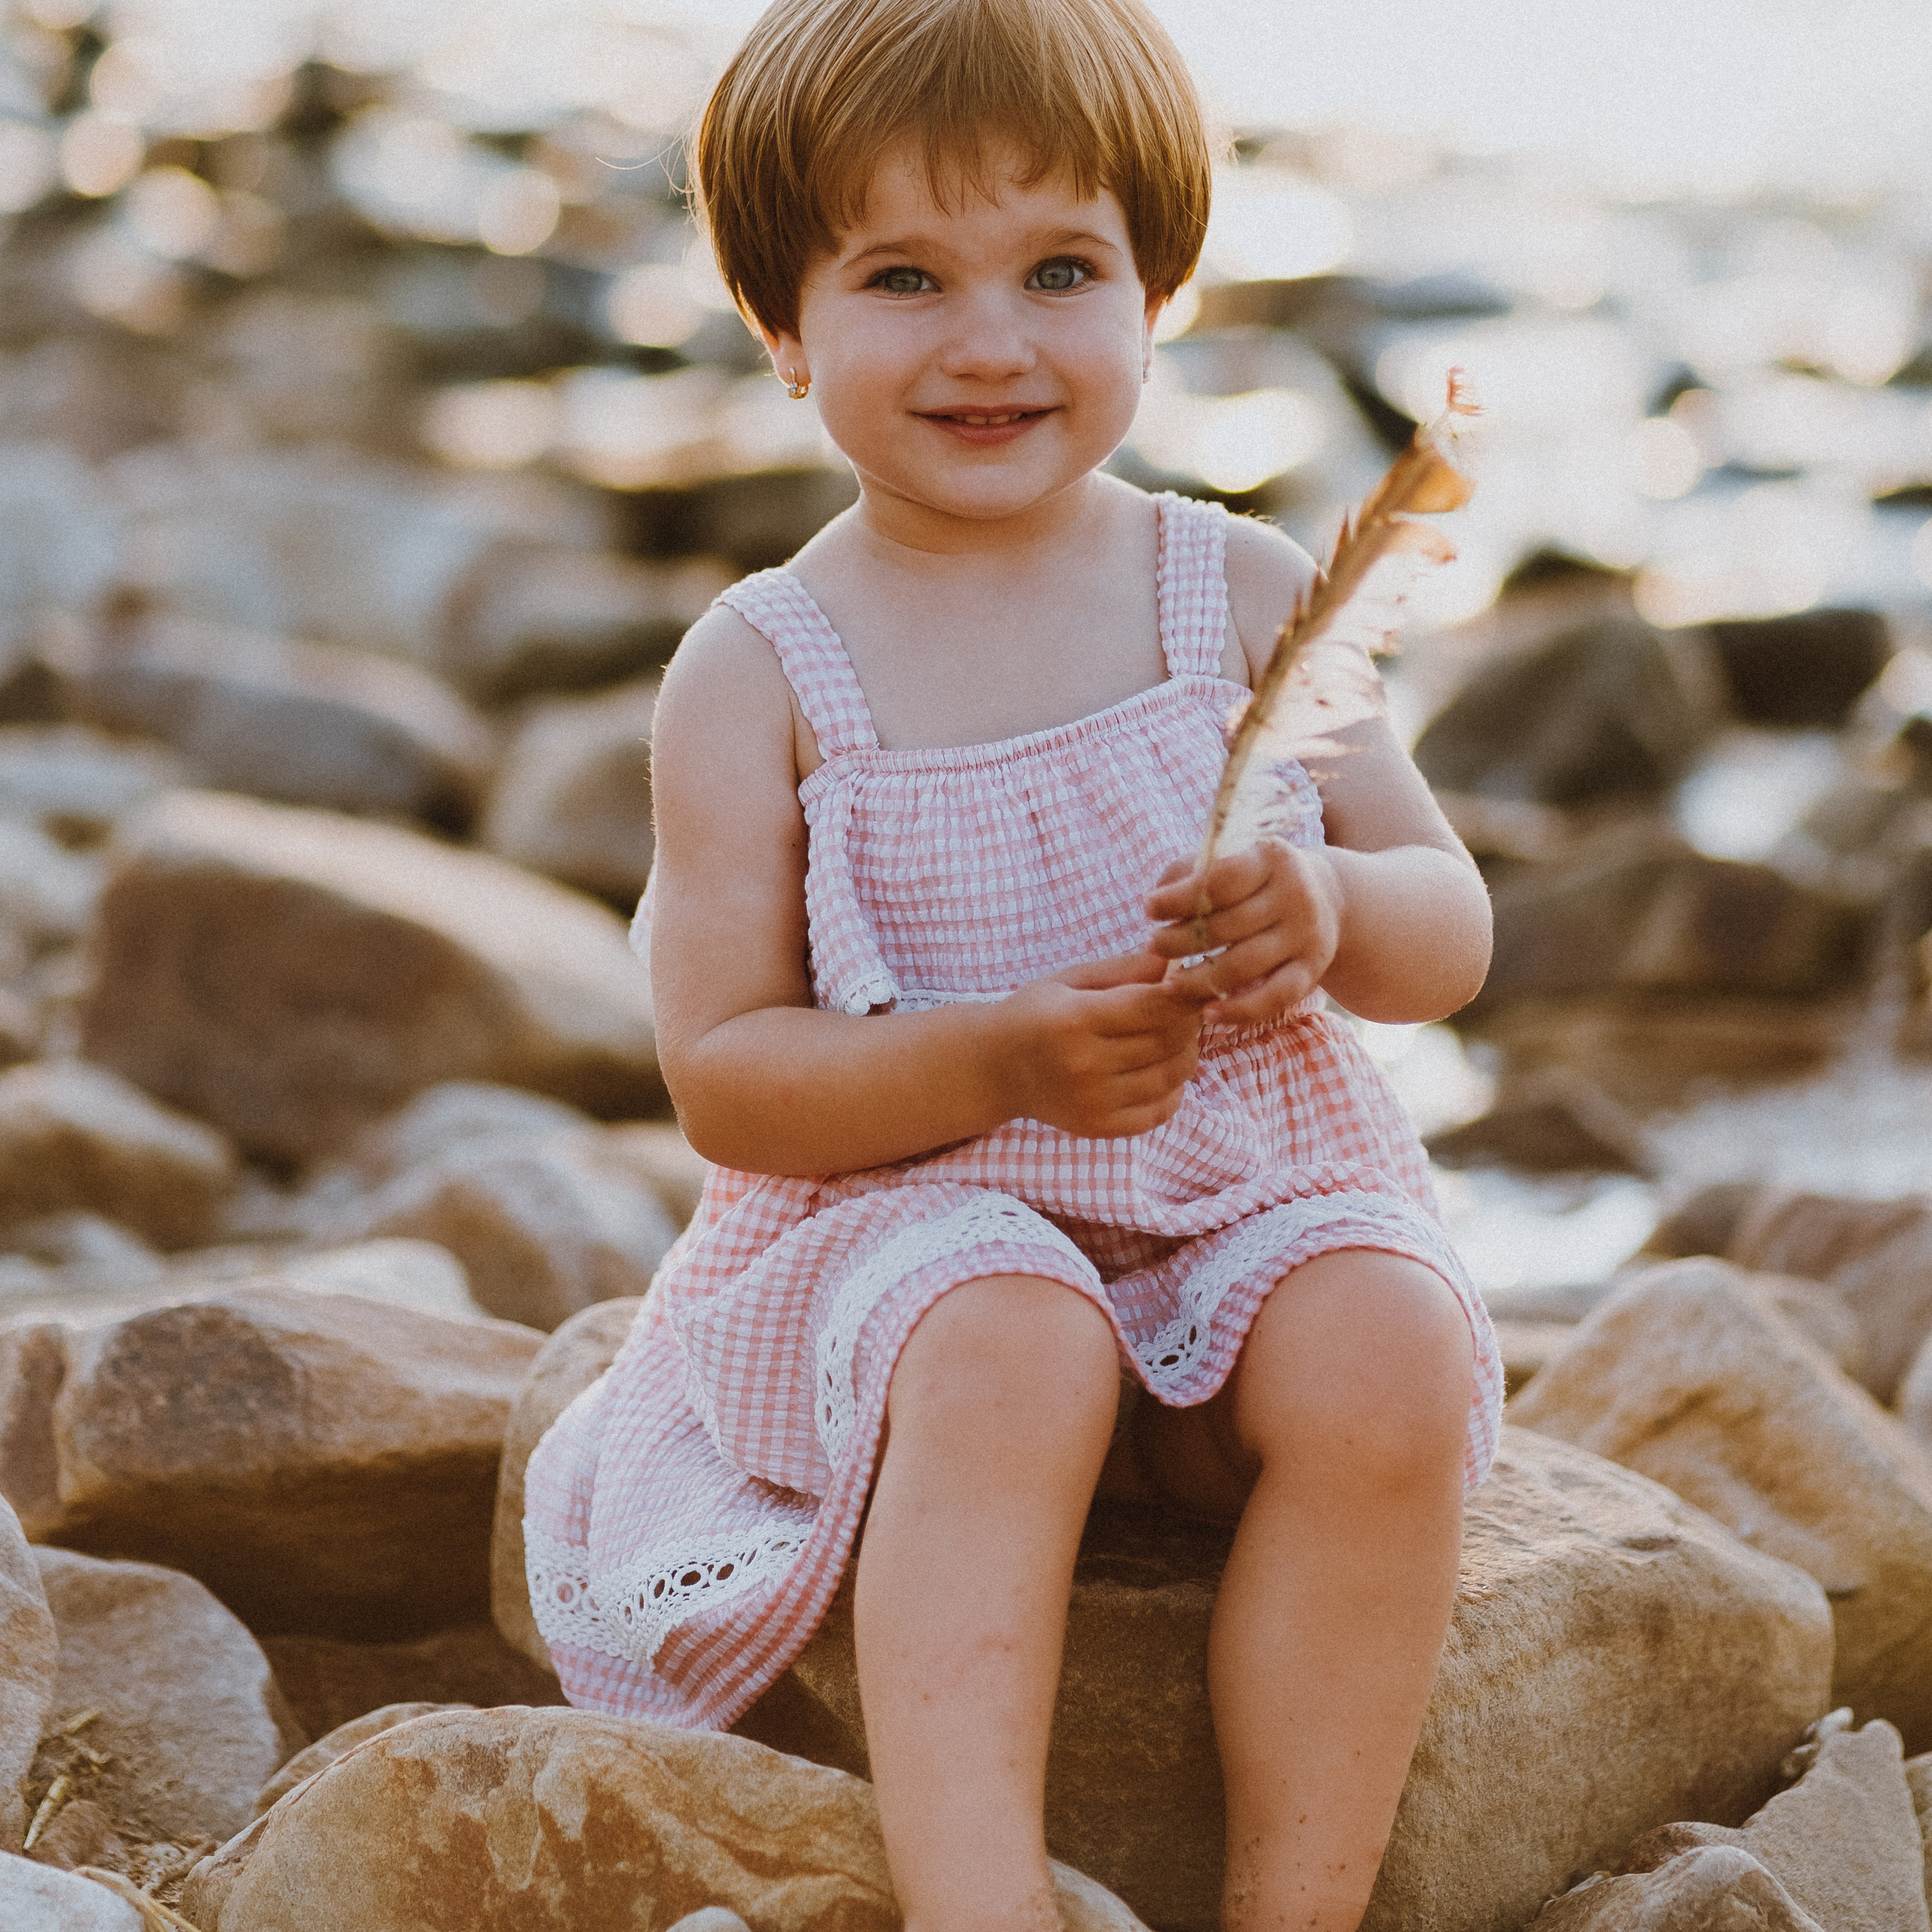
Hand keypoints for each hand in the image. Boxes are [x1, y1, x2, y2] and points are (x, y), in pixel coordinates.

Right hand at [990, 952, 1202, 1138]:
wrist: (995, 1069)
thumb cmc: (1036, 1013)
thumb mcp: (1070, 979)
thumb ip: (1124, 969)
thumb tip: (1178, 964)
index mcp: (1076, 1020)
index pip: (1155, 1007)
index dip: (1187, 995)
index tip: (1195, 985)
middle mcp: (1084, 1065)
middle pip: (1169, 1042)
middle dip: (1190, 1021)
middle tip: (1188, 1008)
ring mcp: (1093, 1102)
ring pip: (1171, 1077)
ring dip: (1187, 1054)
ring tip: (1176, 1037)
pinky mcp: (1099, 1128)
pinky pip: (1160, 1111)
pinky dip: (1175, 1090)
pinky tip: (1163, 1071)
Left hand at [1144, 841, 1343, 1027]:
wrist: (1329, 898)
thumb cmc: (1258, 879)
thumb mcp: (1233, 860)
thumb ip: (1190, 871)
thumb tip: (1157, 898)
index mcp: (1273, 858)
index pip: (1222, 880)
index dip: (1180, 898)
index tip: (1147, 910)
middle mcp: (1296, 896)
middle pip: (1228, 926)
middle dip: (1180, 940)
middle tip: (1151, 946)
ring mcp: (1307, 937)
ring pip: (1244, 966)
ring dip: (1198, 979)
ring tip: (1168, 984)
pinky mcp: (1312, 972)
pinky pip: (1273, 999)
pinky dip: (1238, 1011)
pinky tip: (1207, 1013)